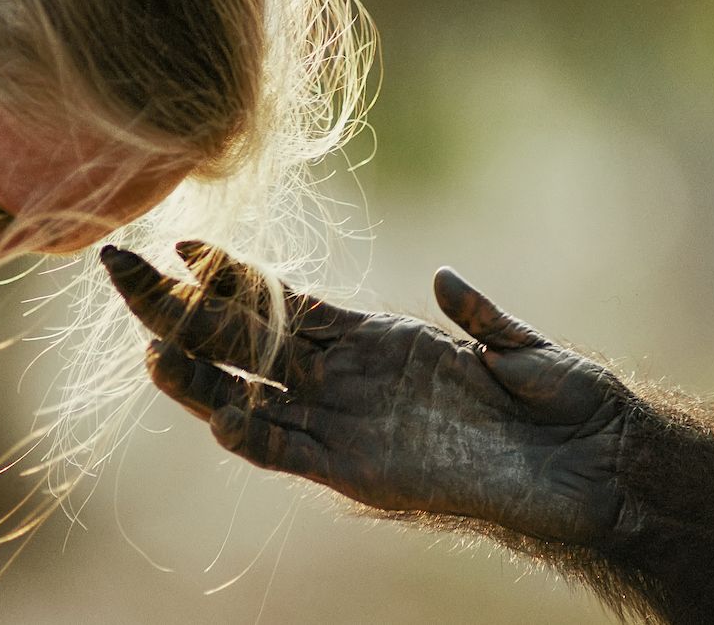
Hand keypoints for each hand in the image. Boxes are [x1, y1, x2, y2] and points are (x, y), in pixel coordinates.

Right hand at [100, 242, 631, 544]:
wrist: (592, 470)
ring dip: (200, 377)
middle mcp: (346, 379)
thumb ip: (475, 315)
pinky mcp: (360, 471)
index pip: (282, 301)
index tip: (181, 241)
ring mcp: (348, 424)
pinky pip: (292, 453)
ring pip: (251, 396)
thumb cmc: (561, 402)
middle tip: (121, 269)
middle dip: (180, 307)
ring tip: (147, 349)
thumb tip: (441, 278)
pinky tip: (219, 416)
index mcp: (374, 339)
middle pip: (244, 339)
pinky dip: (255, 435)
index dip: (230, 274)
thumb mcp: (515, 347)